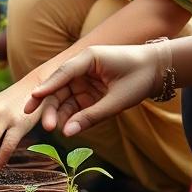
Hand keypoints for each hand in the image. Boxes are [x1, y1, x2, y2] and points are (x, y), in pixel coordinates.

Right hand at [27, 45, 154, 135]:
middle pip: (59, 88)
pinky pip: (75, 105)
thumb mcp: (118, 100)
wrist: (158, 71)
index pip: (63, 74)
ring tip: (56, 130)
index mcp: (88, 58)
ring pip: (64, 98)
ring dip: (60, 114)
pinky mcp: (88, 91)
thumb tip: (67, 133)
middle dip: (51, 107)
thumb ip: (92, 116)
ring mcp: (84, 79)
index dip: (47, 88)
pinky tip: (68, 128)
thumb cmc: (140, 77)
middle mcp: (82, 67)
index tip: (32, 100)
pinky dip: (71, 116)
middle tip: (47, 126)